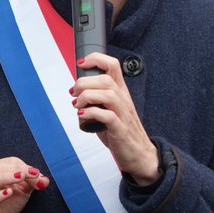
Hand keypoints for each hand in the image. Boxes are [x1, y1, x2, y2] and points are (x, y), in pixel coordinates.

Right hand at [0, 158, 50, 212]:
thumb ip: (32, 183)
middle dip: (17, 169)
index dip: (24, 167)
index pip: (9, 162)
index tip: (38, 174)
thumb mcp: (21, 191)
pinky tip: (9, 192)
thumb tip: (45, 180)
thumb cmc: (5, 205)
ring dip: (6, 177)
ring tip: (21, 177)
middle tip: (33, 174)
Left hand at [73, 53, 160, 184]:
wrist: (139, 154)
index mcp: (120, 92)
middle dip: (84, 83)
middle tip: (74, 94)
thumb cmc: (121, 131)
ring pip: (107, 94)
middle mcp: (123, 100)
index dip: (96, 58)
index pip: (112, 65)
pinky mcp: (120, 130)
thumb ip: (96, 101)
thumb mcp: (109, 110)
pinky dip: (92, 113)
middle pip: (105, 79)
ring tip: (78, 105)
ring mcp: (123, 114)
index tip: (81, 63)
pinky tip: (83, 115)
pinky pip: (108, 116)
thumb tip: (75, 95)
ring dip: (87, 97)